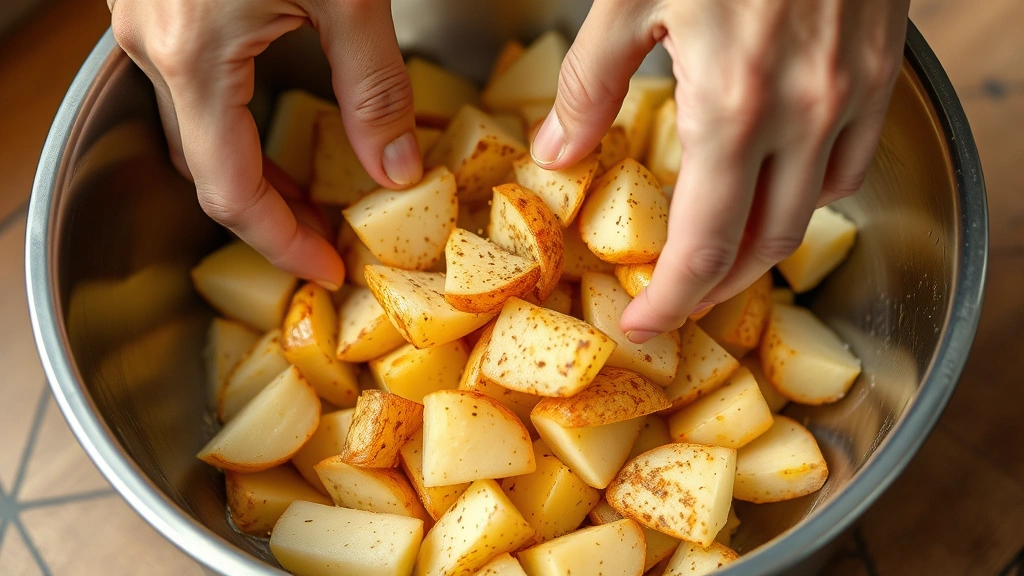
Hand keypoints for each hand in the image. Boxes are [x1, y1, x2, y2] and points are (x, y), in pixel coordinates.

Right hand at [108, 0, 421, 288]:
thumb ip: (375, 87)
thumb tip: (397, 169)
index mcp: (192, 55)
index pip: (230, 189)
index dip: (281, 242)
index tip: (325, 268)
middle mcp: (151, 43)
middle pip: (205, 167)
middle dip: (268, 216)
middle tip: (326, 238)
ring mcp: (144, 20)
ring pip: (190, 127)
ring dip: (245, 170)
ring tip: (307, 194)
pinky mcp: (155, 0)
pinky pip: (186, 85)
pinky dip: (228, 124)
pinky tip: (268, 125)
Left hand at [532, 0, 908, 341]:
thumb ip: (590, 83)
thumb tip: (558, 150)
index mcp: (731, 106)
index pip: (704, 247)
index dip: (672, 301)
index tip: (642, 325)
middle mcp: (804, 116)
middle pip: (764, 247)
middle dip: (716, 289)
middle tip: (675, 301)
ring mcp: (851, 94)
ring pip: (812, 212)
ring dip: (762, 246)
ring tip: (717, 252)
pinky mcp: (879, 71)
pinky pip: (850, 162)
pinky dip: (808, 192)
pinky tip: (772, 181)